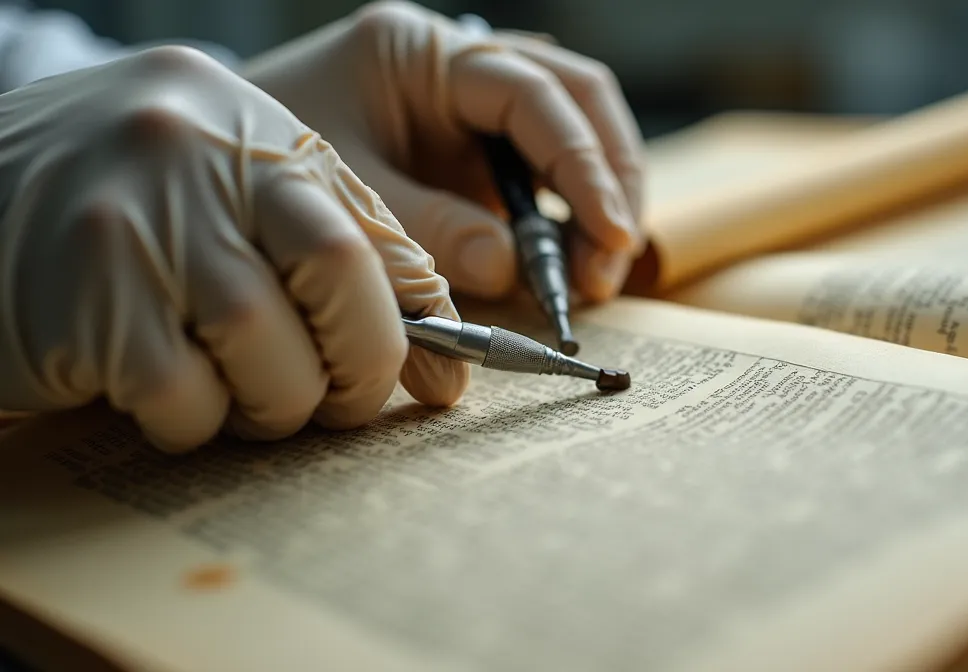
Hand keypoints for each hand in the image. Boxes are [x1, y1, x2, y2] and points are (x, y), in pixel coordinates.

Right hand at [0, 46, 467, 452]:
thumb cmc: (111, 217)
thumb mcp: (220, 196)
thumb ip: (326, 246)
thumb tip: (445, 351)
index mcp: (246, 128)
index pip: (368, 229)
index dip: (419, 316)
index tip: (444, 375)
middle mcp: (195, 156)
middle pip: (341, 276)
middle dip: (363, 365)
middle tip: (342, 401)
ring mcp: (136, 228)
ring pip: (271, 357)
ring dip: (273, 406)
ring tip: (239, 397)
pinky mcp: (83, 306)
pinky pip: (187, 401)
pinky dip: (194, 423)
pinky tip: (163, 397)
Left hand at [242, 0, 645, 303]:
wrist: (214, 170)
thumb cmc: (265, 169)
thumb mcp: (345, 197)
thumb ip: (428, 229)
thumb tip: (510, 267)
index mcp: (420, 52)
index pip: (533, 94)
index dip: (583, 163)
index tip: (609, 232)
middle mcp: (457, 67)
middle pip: (575, 99)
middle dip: (607, 177)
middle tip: (611, 259)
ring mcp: (469, 108)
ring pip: (571, 131)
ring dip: (594, 200)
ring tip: (592, 276)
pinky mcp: (470, 151)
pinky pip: (539, 172)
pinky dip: (562, 217)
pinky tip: (566, 263)